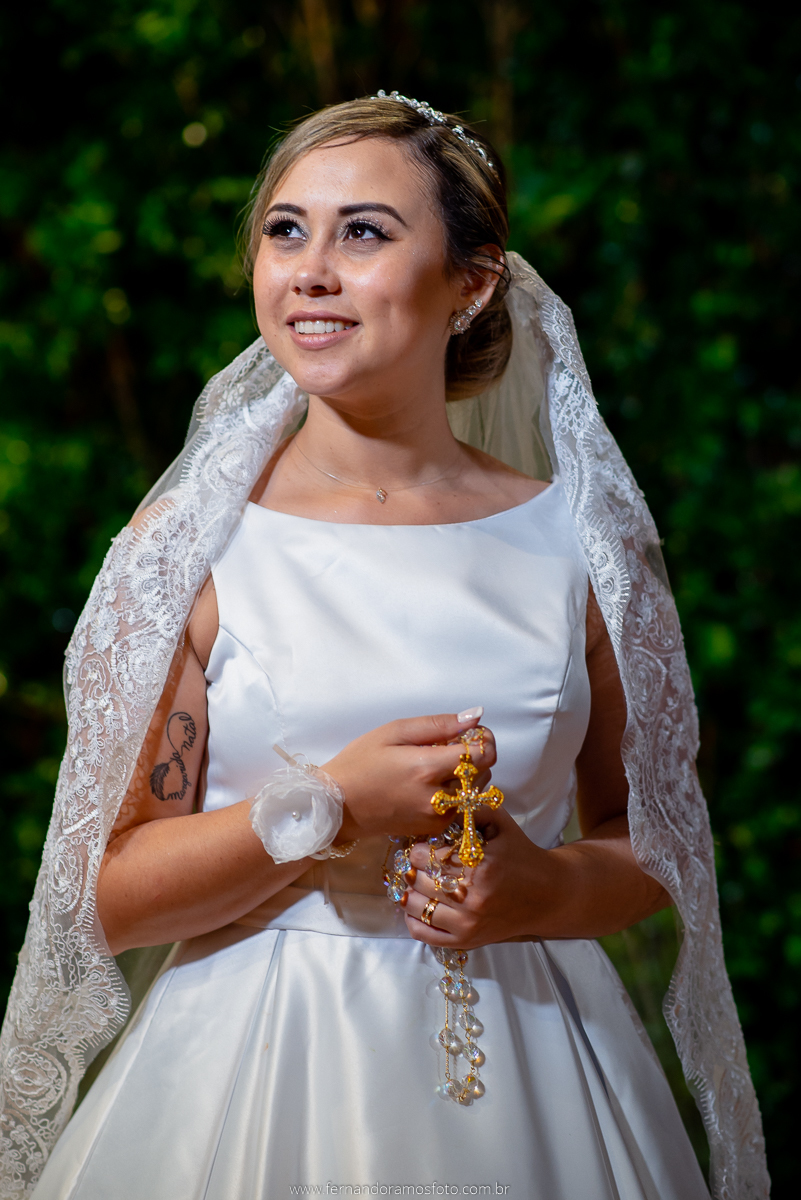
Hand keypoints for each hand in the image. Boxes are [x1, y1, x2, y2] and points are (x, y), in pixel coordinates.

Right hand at [322, 712, 495, 840]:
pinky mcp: (433, 829)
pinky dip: (456, 792)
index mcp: (427, 768)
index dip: (483, 739)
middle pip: (484, 773)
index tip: (468, 733)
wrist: (337, 807)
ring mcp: (437, 818)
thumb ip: (438, 724)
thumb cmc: (360, 763)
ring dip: (467, 774)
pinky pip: (462, 806)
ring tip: (437, 765)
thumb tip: (475, 716)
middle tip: (448, 746)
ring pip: (475, 791)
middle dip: (475, 755)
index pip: (483, 755)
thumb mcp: (393, 732)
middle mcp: (438, 798)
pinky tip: (432, 783)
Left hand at [402, 807, 556, 947]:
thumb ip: (471, 810)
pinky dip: (413, 920)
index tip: (420, 846)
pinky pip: (425, 934)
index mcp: (480, 866)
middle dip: (412, 869)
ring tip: (415, 881)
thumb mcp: (501, 823)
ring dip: (409, 892)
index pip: (426, 857)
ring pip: (416, 907)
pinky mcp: (467, 941)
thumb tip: (439, 806)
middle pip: (418, 881)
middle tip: (414, 863)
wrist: (547, 894)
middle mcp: (472, 898)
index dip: (418, 849)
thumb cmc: (521, 855)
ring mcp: (468, 924)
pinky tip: (417, 906)